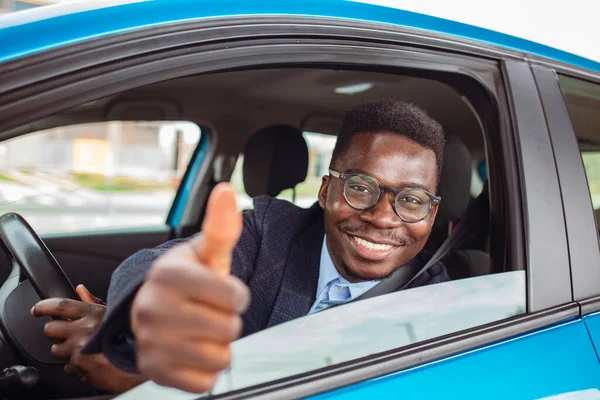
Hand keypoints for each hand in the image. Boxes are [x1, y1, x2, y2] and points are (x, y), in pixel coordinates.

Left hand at [32, 285, 145, 392]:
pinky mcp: (77, 365)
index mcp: (93, 313)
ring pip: (56, 349)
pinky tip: (89, 361)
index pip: (61, 305)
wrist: (135, 366)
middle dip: (55, 332)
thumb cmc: (127, 338)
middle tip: (68, 335)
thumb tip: (79, 289)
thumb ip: (93, 302)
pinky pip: (66, 366)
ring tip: (83, 350)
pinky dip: (75, 365)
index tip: (36, 310)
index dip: (44, 306)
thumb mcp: (112, 315)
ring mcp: (79, 348)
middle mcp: (84, 329)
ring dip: (65, 351)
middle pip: (50, 328)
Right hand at [131, 183, 249, 392]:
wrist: (150, 309)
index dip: (237, 295)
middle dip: (227, 321)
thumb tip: (225, 190)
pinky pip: (205, 382)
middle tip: (208, 312)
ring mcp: (151, 343)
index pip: (235, 296)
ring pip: (220, 357)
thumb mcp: (204, 253)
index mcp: (169, 275)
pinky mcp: (154, 372)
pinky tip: (191, 352)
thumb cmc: (187, 279)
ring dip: (218, 347)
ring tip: (200, 331)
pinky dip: (206, 370)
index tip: (222, 292)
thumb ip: (221, 227)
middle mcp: (153, 308)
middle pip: (230, 329)